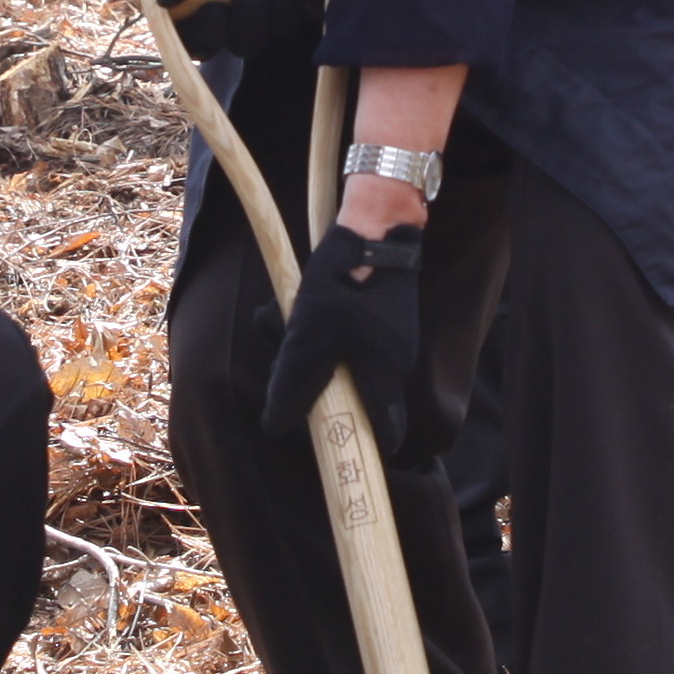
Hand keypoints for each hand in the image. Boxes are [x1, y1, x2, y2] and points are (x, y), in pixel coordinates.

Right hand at [157, 0, 335, 61]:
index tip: (216, 9)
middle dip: (252, 10)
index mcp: (202, 1)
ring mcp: (274, 5)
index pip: (199, 42)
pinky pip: (311, 11)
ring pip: (280, 27)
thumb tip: (166, 0)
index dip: (208, 36)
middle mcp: (237, 11)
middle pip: (246, 42)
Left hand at [260, 217, 428, 455]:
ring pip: (346, 362)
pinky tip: (297, 305)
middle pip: (358, 396)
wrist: (377, 223)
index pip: (386, 430)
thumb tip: (276, 425)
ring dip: (311, 353)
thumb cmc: (345, 279)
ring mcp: (393, 336)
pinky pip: (347, 337)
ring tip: (280, 324)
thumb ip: (294, 381)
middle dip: (316, 389)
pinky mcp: (383, 314)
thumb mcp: (309, 332)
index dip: (363, 445)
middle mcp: (396, 360)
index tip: (336, 450)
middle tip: (284, 371)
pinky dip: (320, 330)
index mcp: (387, 373)